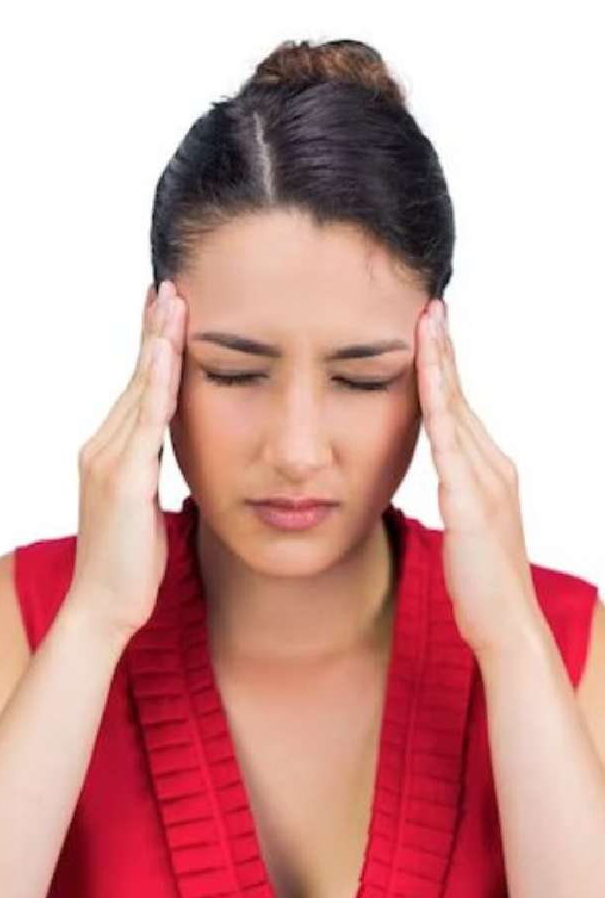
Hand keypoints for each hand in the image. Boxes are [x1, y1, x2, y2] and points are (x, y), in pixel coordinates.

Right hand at [68, 278, 185, 648]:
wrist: (102, 609)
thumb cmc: (129, 566)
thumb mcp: (144, 507)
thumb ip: (151, 471)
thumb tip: (168, 450)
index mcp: (110, 452)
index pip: (135, 388)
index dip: (150, 347)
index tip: (164, 309)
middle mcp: (102, 447)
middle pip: (135, 377)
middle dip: (153, 329)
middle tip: (168, 285)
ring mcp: (109, 460)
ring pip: (139, 389)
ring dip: (158, 342)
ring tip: (172, 301)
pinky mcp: (123, 478)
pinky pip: (145, 420)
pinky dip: (157, 382)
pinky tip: (168, 352)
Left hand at [417, 300, 544, 662]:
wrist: (508, 626)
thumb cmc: (481, 584)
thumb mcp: (466, 526)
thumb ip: (456, 494)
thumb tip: (441, 474)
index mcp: (490, 470)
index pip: (460, 406)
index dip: (444, 367)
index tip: (429, 330)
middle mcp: (493, 466)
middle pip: (460, 395)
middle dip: (443, 349)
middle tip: (429, 306)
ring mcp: (484, 481)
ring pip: (455, 408)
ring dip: (439, 362)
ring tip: (427, 322)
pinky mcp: (470, 501)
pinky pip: (449, 441)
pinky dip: (436, 402)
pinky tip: (424, 376)